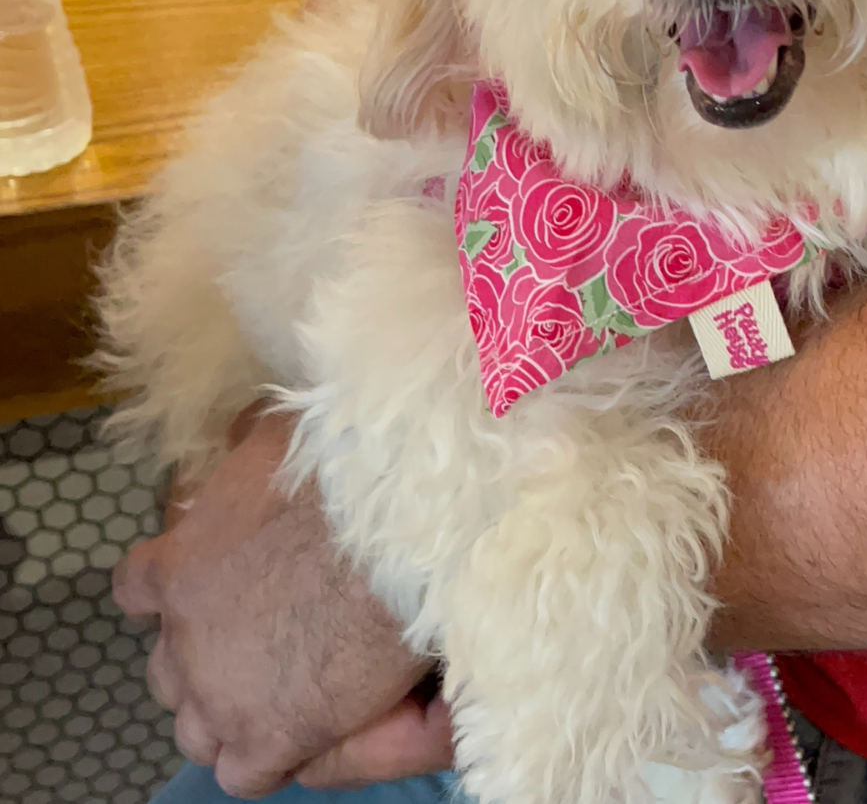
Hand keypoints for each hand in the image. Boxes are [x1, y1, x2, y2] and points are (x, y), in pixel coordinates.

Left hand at [113, 411, 433, 796]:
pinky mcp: (270, 735)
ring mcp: (221, 693)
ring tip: (275, 691)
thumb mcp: (276, 435)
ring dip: (227, 712)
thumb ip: (241, 445)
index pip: (134, 591)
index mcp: (176, 565)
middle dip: (202, 658)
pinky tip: (297, 730)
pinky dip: (264, 756)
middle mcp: (184, 636)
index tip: (201, 587)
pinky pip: (243, 772)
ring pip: (196, 727)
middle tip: (253, 639)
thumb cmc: (340, 474)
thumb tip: (235, 433)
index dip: (168, 592)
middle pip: (166, 670)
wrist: (394, 532)